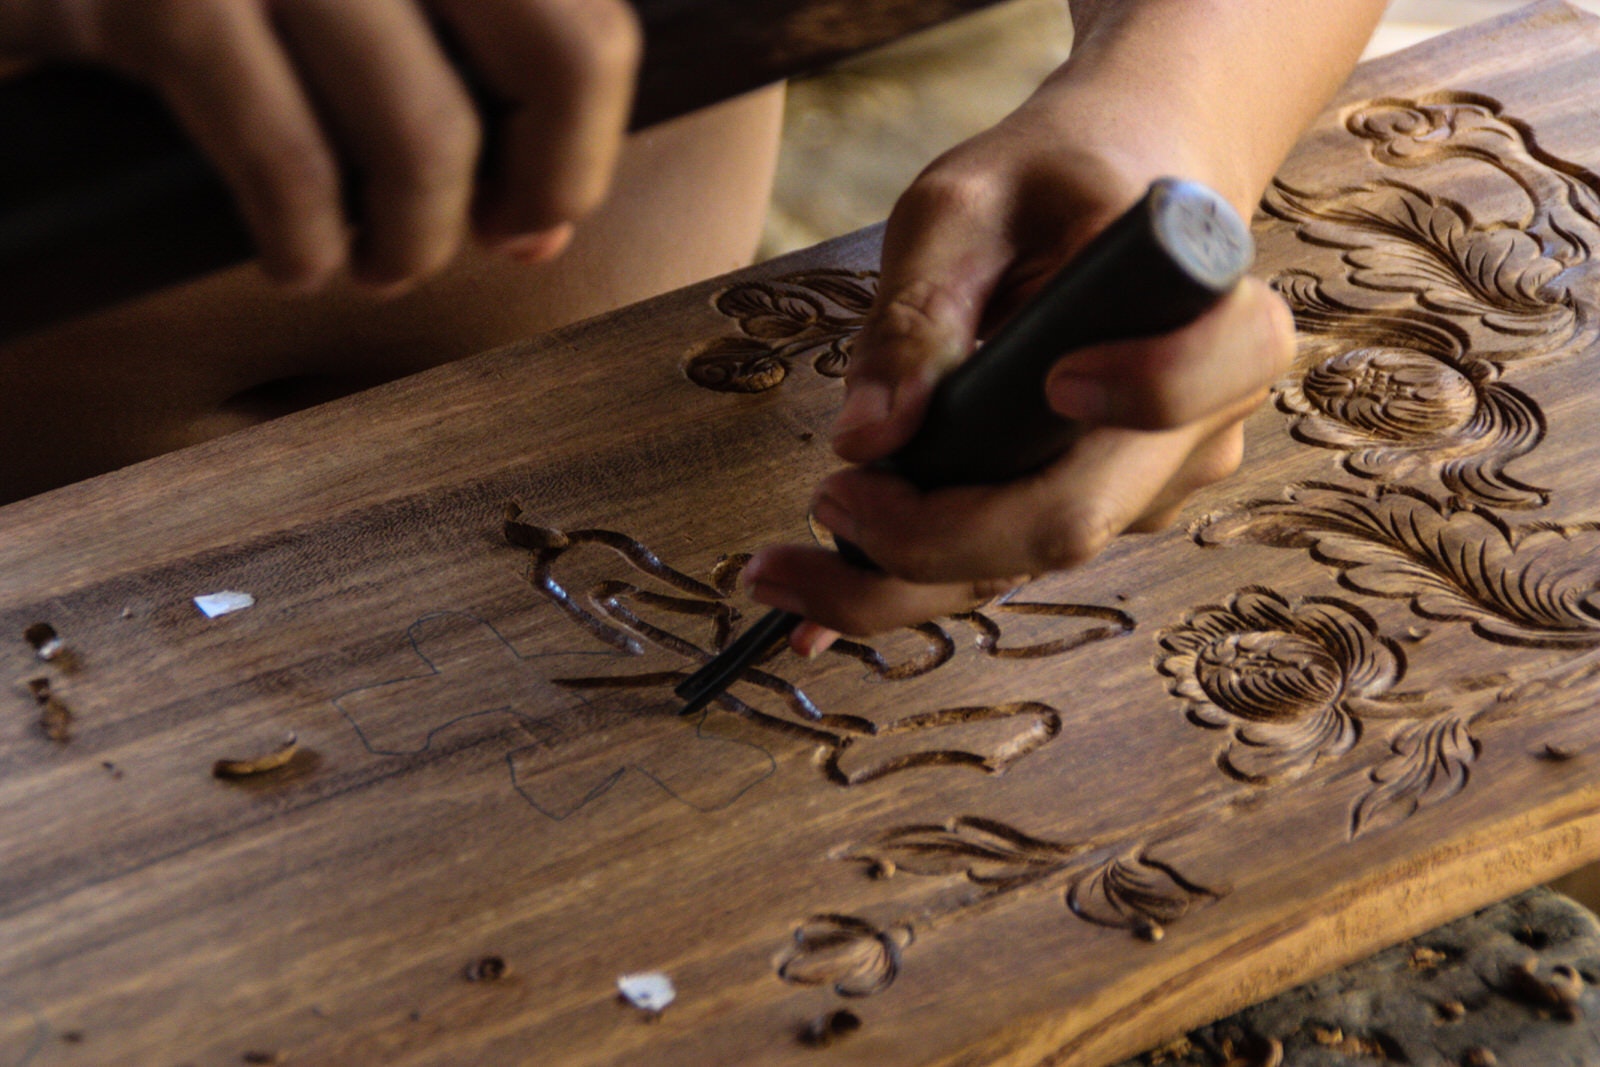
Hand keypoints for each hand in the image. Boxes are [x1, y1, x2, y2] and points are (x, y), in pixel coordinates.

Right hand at [0, 0, 640, 288]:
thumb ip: (460, 49)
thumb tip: (540, 217)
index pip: (592, 21)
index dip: (584, 142)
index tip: (545, 208)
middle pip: (560, 57)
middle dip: (545, 186)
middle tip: (496, 238)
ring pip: (426, 134)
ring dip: (413, 241)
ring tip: (381, 265)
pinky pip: (287, 159)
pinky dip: (305, 243)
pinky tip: (296, 260)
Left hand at [740, 104, 1296, 651]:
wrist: (1114, 191)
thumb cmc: (1046, 184)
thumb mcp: (967, 209)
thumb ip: (922, 310)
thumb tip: (869, 438)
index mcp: (1203, 316)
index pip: (1192, 384)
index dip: (1141, 393)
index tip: (1052, 384)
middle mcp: (1194, 422)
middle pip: (1071, 519)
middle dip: (932, 541)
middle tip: (825, 501)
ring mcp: (1149, 482)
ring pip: (1022, 565)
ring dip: (897, 583)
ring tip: (780, 569)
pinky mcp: (1096, 512)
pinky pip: (1003, 563)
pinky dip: (910, 579)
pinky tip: (815, 596)